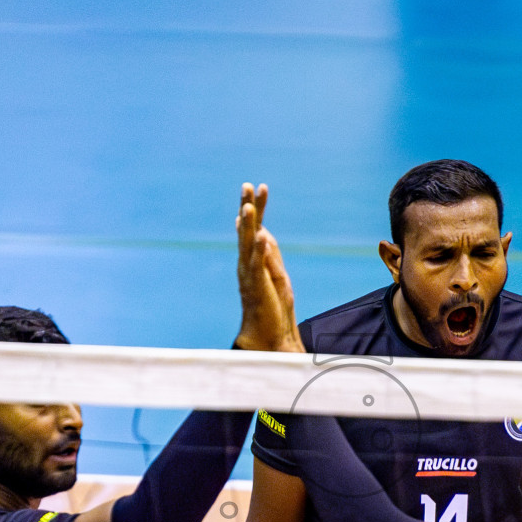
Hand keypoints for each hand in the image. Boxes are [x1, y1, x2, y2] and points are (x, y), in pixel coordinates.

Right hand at [234, 183, 303, 352]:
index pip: (251, 232)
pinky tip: (262, 235)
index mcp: (251, 262)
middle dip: (248, 207)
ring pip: (248, 244)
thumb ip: (269, 254)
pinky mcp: (257, 286)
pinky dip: (260, 250)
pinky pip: (257, 265)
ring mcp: (250, 275)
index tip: (252, 192)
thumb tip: (264, 234)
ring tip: (249, 206)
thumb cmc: (272, 309)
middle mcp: (246, 265)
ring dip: (249, 224)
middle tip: (247, 185)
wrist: (268, 336)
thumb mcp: (275, 275)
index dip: (252, 212)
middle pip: (247, 231)